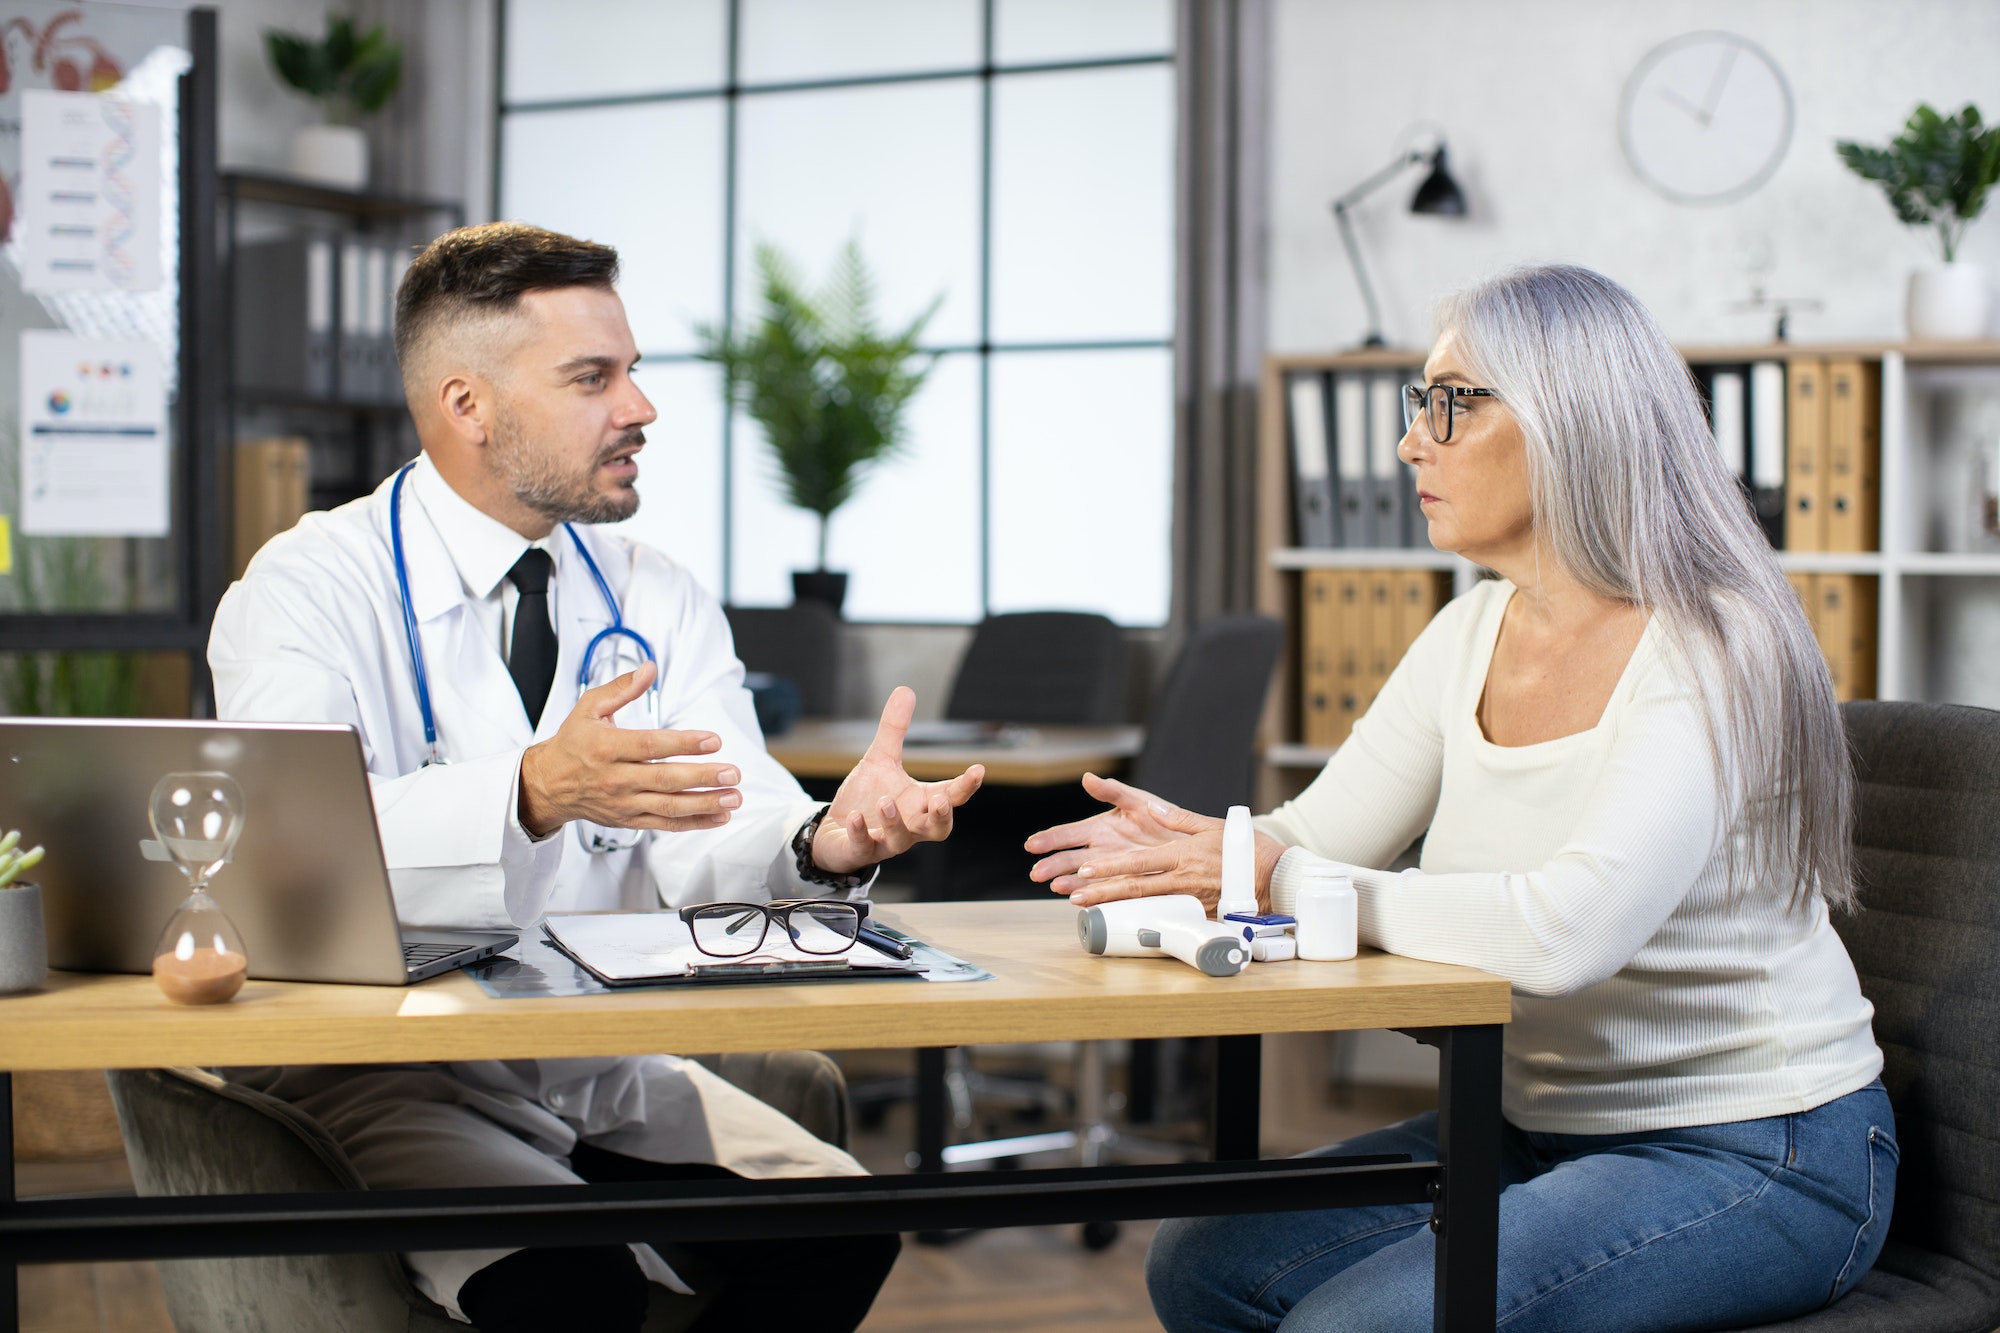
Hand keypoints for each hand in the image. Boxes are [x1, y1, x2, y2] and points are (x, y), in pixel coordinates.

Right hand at [517, 662, 740, 838]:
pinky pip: (665, 824)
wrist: (548, 785)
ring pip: (669, 806)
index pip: (650, 746)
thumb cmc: (573, 742)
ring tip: (734, 797)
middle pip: (665, 779)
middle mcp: (616, 778)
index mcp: (606, 747)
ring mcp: (623, 803)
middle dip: (702, 777)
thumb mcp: (589, 708)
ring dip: (705, 803)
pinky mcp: (629, 820)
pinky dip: (694, 822)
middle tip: (732, 772)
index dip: (684, 743)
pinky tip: (719, 815)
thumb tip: (650, 668)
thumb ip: (622, 688)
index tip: (714, 740)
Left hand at [811, 686, 983, 874]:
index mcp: (920, 802)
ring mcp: (886, 841)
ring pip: (901, 840)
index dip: (966, 785)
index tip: (978, 769)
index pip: (952, 796)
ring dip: (895, 822)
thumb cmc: (866, 797)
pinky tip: (854, 817)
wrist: (835, 831)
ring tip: (885, 801)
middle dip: (942, 817)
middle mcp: (910, 825)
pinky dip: (860, 833)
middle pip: (938, 829)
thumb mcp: (880, 759)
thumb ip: (894, 729)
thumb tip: (906, 689)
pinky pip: (864, 848)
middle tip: (941, 800)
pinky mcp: (860, 850)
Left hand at [1025, 773, 1284, 911]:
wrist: (1276, 878)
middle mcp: (1182, 880)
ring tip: (1089, 907)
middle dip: (1103, 892)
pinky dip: (1141, 914)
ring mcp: (1189, 899)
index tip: (1086, 869)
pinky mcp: (1197, 912)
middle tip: (1075, 895)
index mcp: (1182, 856)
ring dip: (1116, 905)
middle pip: (1135, 888)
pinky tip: (1122, 916)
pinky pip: (1164, 912)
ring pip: (1145, 903)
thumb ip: (1179, 819)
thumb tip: (1154, 809)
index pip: (1138, 863)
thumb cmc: (1247, 849)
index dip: (1110, 868)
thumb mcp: (1212, 825)